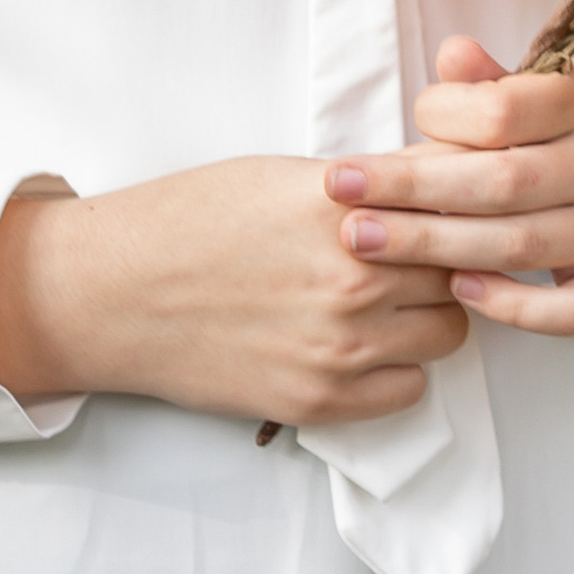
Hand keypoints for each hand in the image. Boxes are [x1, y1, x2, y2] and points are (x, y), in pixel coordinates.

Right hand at [0, 155, 467, 426]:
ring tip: (386, 301)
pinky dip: (397, 368)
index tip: (456, 207)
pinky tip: (362, 344)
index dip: (459, 204)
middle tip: (414, 255)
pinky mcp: (320, 400)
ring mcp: (341, 344)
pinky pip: (410, 389)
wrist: (112, 293)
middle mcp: (353, 276)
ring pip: (448, 330)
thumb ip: (370, 182)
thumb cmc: (190, 220)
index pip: (457, 200)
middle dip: (446, 258)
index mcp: (347, 205)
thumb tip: (442, 174)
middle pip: (462, 266)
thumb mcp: (284, 176)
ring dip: (427, 314)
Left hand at [325, 37, 573, 336]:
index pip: (504, 109)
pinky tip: (457, 290)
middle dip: (410, 189)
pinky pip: (565, 310)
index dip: (442, 116)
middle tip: (338, 192)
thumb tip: (452, 53)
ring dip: (434, 247)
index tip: (407, 121)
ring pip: (519, 246)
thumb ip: (497, 80)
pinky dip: (511, 305)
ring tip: (365, 240)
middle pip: (499, 183)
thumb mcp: (553, 94)